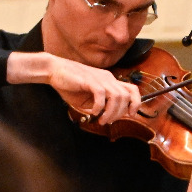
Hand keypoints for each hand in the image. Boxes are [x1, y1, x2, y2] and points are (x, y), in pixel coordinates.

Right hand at [11, 52, 140, 125]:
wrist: (54, 70)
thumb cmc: (70, 85)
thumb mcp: (87, 99)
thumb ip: (98, 106)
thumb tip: (107, 117)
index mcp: (110, 82)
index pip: (132, 90)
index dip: (136, 102)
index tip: (131, 115)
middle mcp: (108, 79)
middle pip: (126, 96)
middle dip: (120, 113)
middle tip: (108, 121)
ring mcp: (100, 78)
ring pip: (117, 96)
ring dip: (111, 112)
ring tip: (102, 120)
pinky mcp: (89, 80)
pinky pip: (101, 94)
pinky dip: (100, 106)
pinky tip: (94, 112)